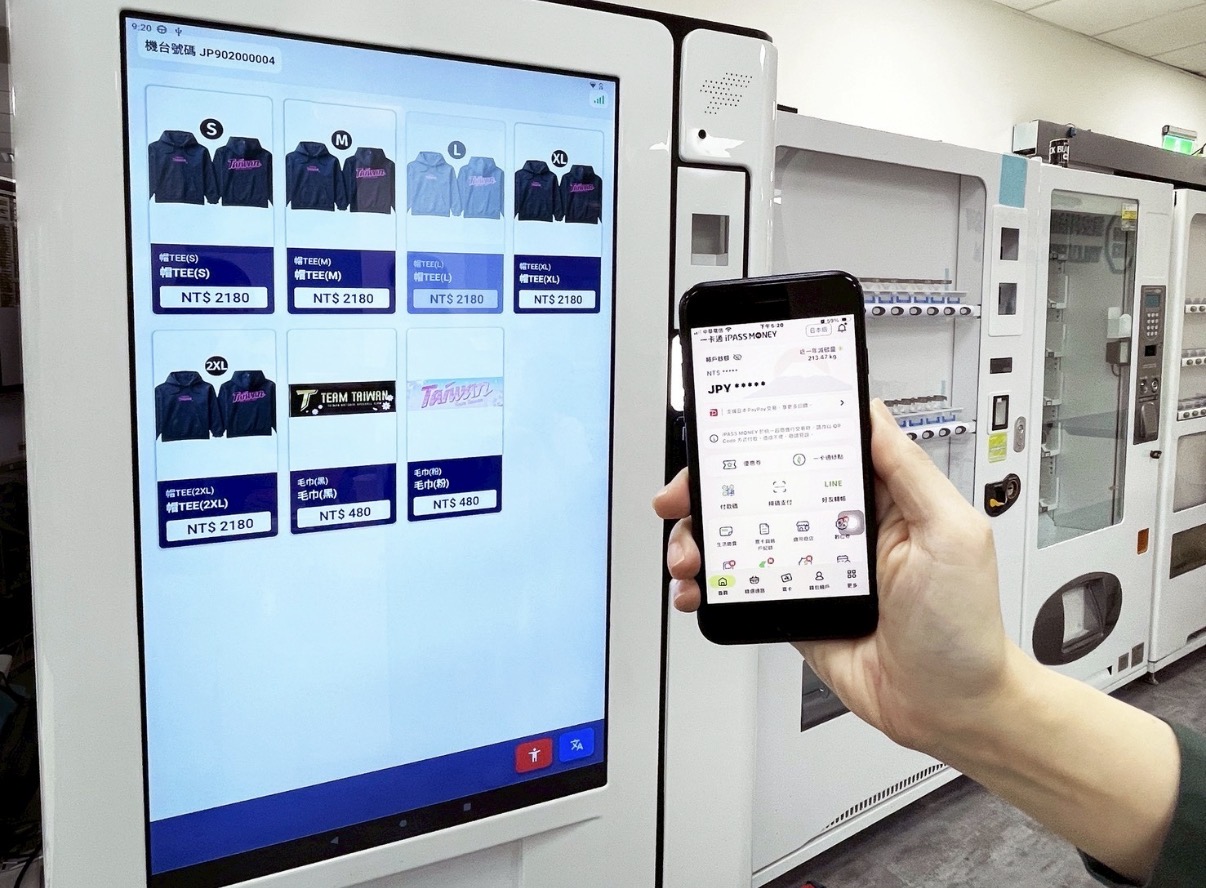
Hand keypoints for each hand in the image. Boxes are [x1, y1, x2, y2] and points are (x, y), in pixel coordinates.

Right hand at [653, 399, 1014, 754]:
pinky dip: (710, 584)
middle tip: (683, 496)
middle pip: (760, 488)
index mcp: (877, 497)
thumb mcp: (952, 532)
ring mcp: (811, 566)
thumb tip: (874, 415)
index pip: (811, 447)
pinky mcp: (793, 605)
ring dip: (702, 538)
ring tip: (690, 556)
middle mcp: (838, 526)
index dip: (766, 435)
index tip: (727, 433)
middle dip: (711, 487)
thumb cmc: (964, 625)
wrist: (948, 708)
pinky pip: (742, 585)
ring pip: (741, 536)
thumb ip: (910, 471)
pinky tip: (699, 589)